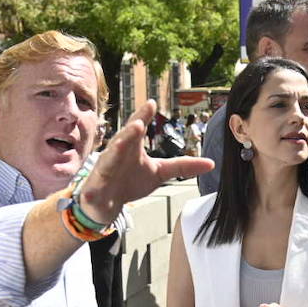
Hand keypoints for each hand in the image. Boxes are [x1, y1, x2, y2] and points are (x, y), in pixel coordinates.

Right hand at [76, 100, 213, 223]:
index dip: (143, 115)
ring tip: (122, 144)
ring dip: (115, 150)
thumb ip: (182, 166)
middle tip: (139, 123)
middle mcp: (116, 153)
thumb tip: (211, 163)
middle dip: (130, 131)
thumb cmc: (130, 181)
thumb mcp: (159, 172)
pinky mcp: (95, 188)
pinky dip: (97, 185)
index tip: (151, 103)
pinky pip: (97, 186)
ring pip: (109, 158)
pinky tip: (97, 183)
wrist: (108, 203)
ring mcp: (105, 169)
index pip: (138, 128)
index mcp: (131, 146)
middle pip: (123, 139)